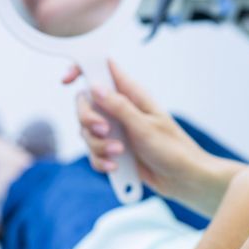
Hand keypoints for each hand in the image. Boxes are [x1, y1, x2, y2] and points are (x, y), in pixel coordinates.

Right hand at [67, 61, 239, 212]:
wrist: (182, 178)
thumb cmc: (172, 148)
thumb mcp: (144, 126)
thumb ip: (119, 107)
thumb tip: (95, 88)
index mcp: (133, 95)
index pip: (104, 70)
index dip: (83, 69)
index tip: (67, 80)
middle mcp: (121, 109)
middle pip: (86, 104)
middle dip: (88, 120)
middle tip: (105, 130)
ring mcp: (116, 130)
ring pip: (87, 131)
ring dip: (98, 145)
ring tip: (120, 153)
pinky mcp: (114, 150)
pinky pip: (94, 152)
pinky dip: (101, 160)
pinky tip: (115, 167)